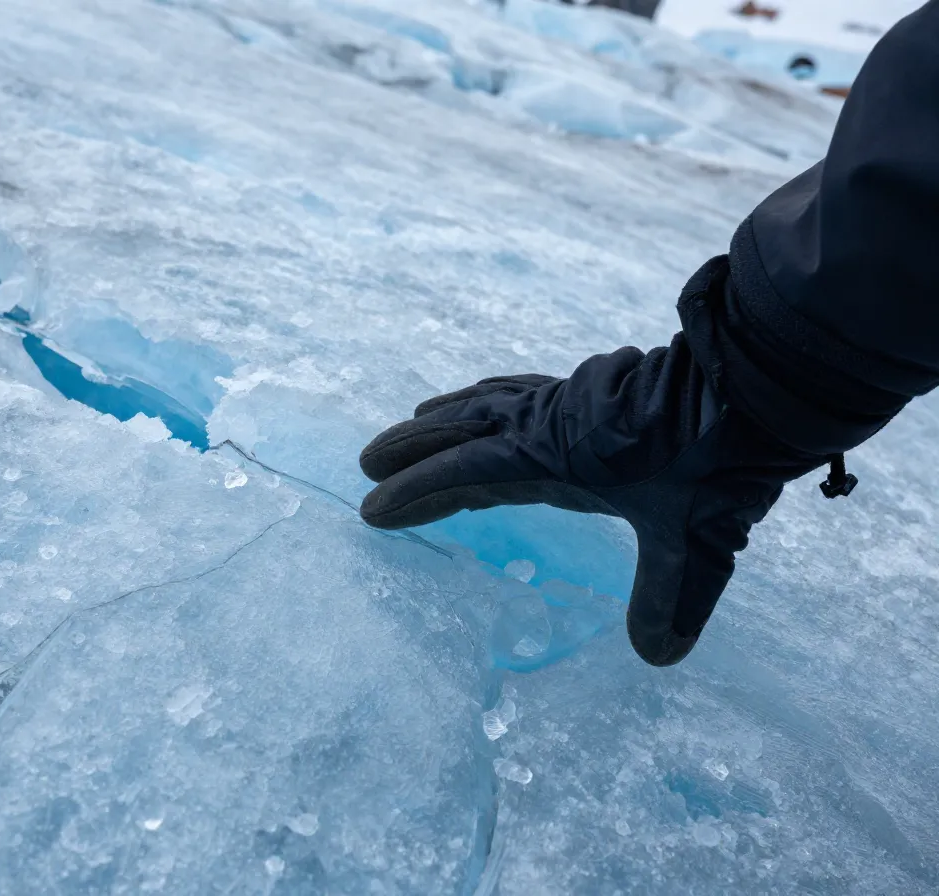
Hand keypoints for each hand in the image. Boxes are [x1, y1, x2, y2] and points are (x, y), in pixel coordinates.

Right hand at [359, 336, 821, 664]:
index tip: (373, 509)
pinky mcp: (592, 388)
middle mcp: (550, 421)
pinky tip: (493, 400)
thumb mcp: (695, 538)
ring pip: (490, 402)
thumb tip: (659, 657)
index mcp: (554, 453)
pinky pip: (520, 390)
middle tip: (366, 462)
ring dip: (447, 417)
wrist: (757, 388)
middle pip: (464, 429)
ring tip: (415, 424)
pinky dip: (490, 396)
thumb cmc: (718, 459)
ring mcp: (569, 399)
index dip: (418, 493)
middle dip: (412, 449)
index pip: (468, 473)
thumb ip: (670, 595)